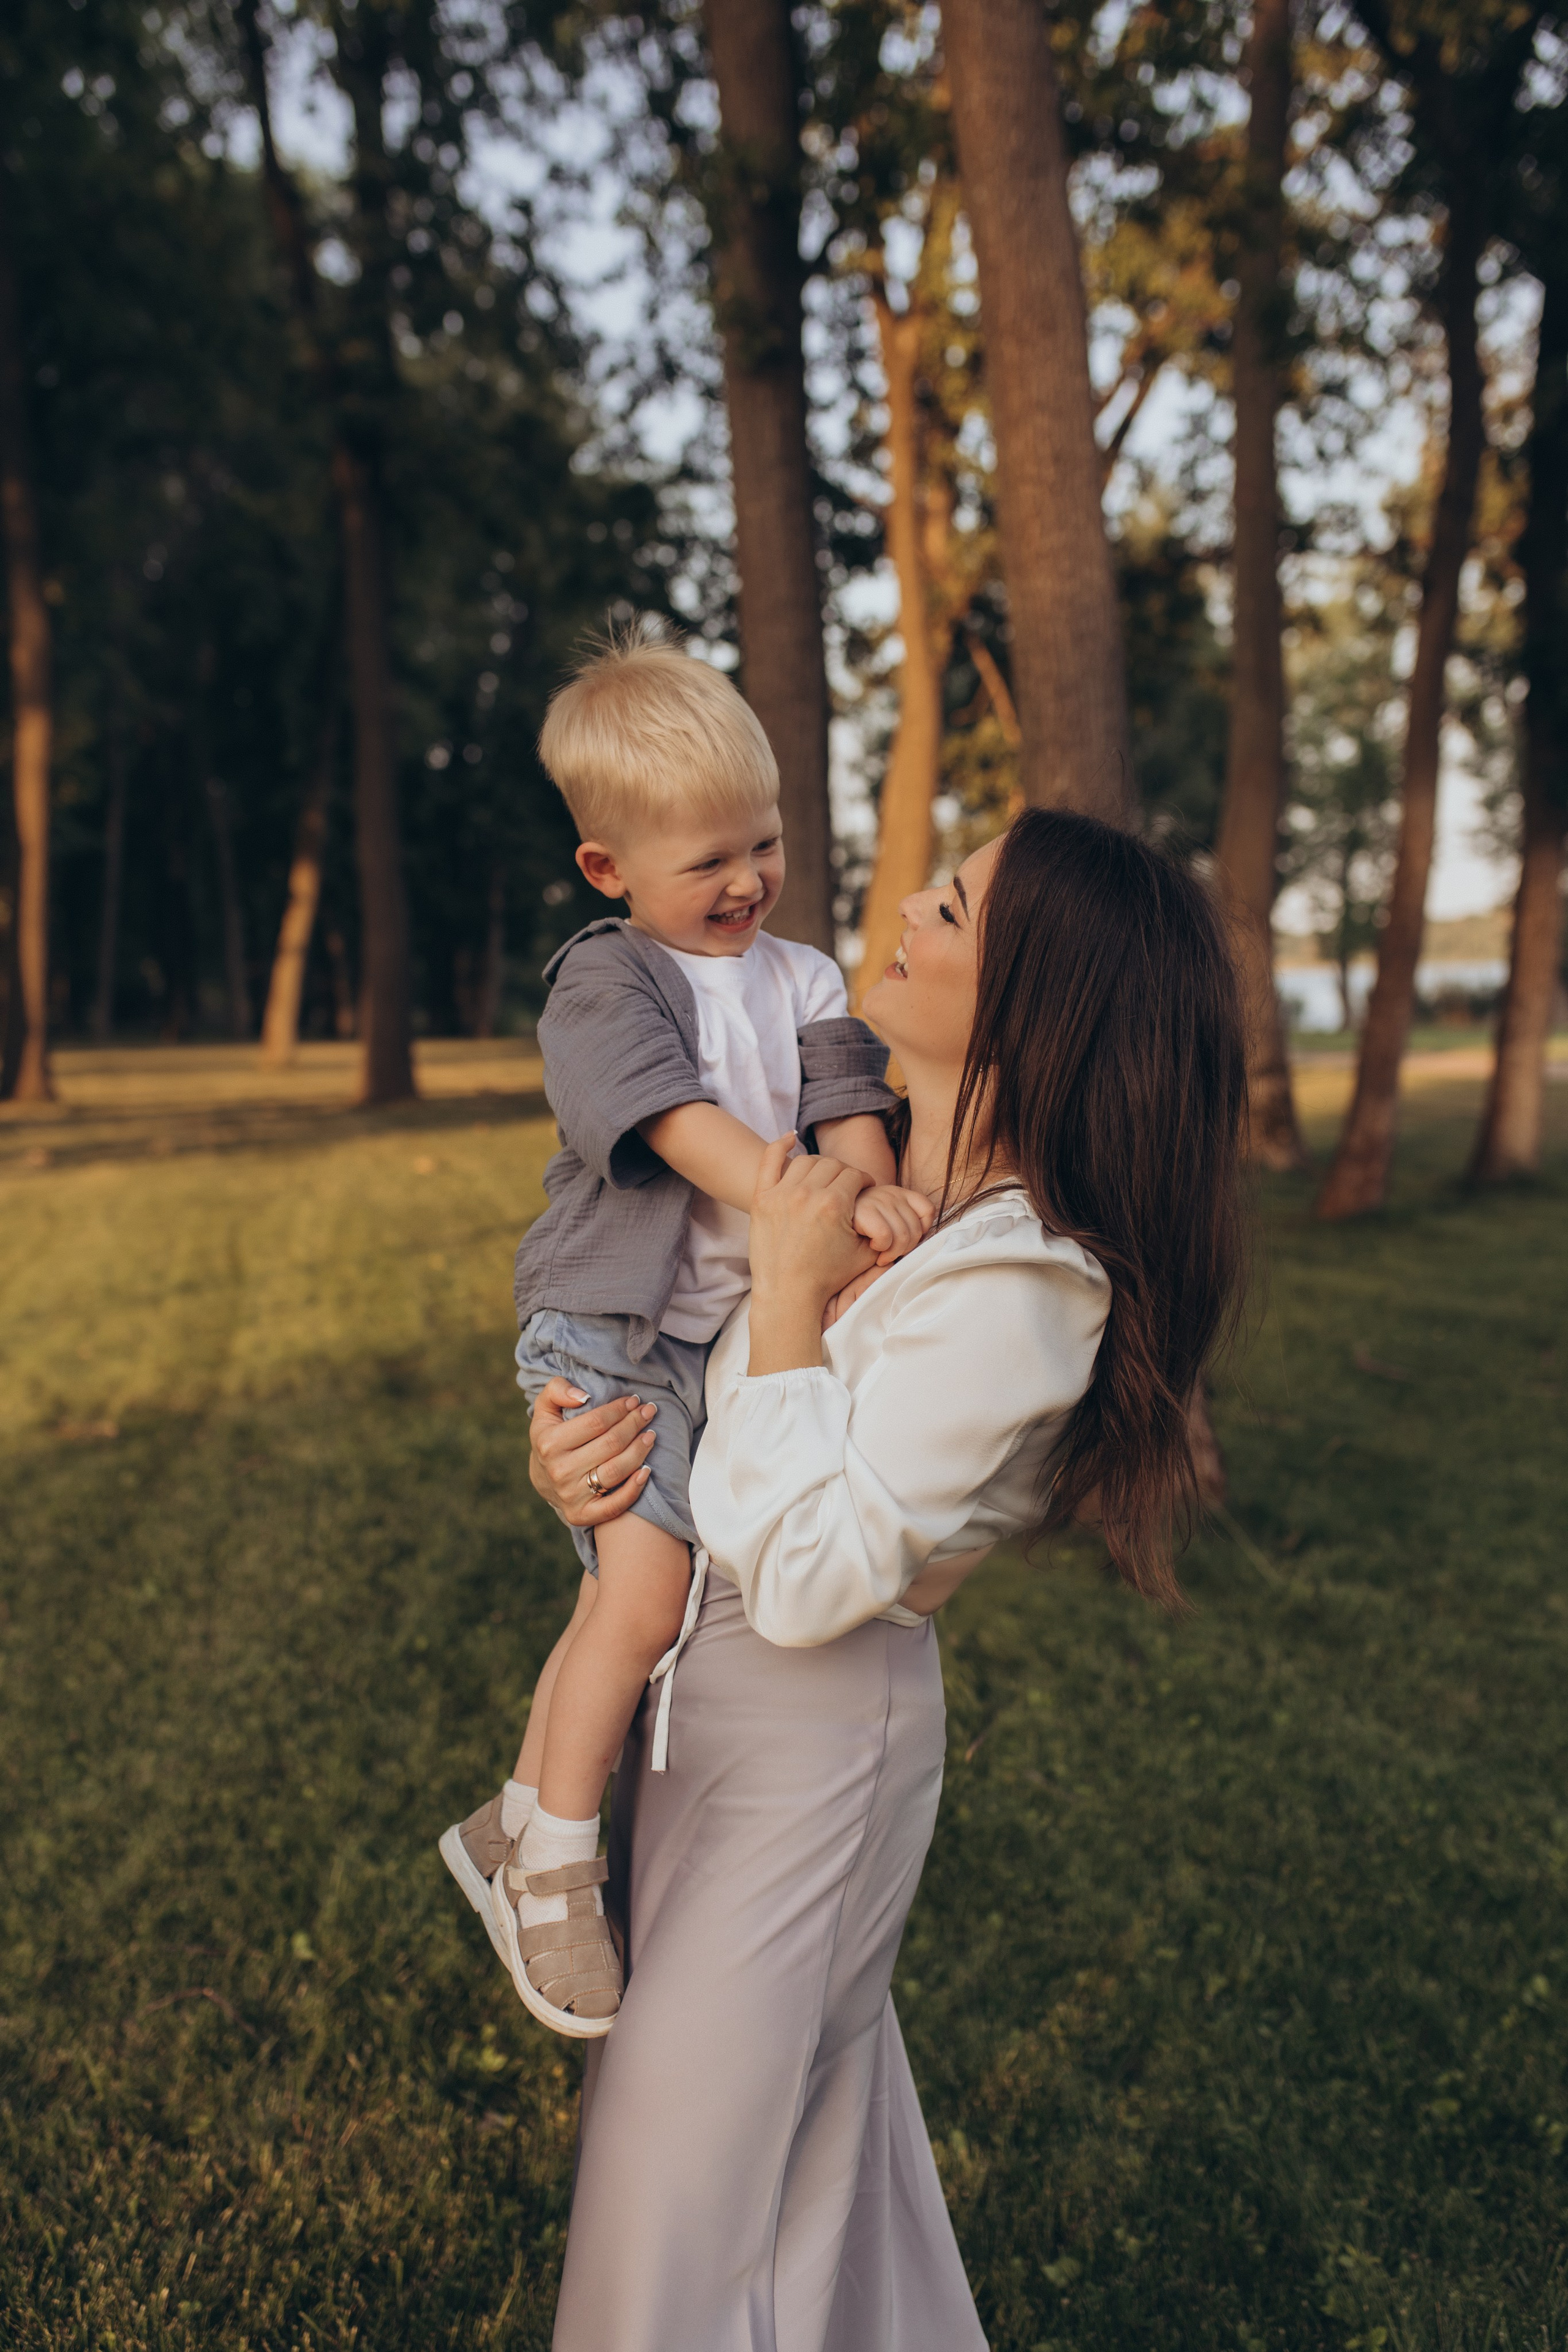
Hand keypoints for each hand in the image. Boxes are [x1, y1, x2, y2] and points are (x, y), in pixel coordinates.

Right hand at [527, 1377, 656, 1527]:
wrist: (543, 1479)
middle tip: (649, 1412)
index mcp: (550, 1443)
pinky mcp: (582, 1516)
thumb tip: (582, 1396)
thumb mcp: (546, 1410)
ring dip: (640, 1450)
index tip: (634, 1400)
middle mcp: (560, 1471)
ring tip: (651, 1435)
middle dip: (635, 1424)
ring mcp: (571, 1496)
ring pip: (617, 1470)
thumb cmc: (551, 1438)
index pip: (596, 1422)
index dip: (619, 1409)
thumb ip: (557, 1391)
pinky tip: (647, 1471)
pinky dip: (634, 1488)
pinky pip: (615, 1505)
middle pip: (611, 1444)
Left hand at [746, 1137, 880, 1375]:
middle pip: (832, 1165)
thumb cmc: (827, 1277)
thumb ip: (880, 1227)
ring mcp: (781, 1195)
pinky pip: (769, 1160)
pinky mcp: (761, 1200)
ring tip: (826, 1177)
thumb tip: (889, 1206)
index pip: (855, 1176)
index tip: (865, 1189)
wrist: (788, 1294)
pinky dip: (780, 1146)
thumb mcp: (864, 1254)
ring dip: (820, 1165)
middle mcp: (807, 1195)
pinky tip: (790, 1138)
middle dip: (844, 1173)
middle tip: (847, 1185)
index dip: (864, 1181)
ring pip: (806, 1160)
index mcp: (834, 1205)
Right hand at [850, 1181, 933, 1265]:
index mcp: (898, 1193)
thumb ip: (905, 1225)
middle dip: (905, 1249)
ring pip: (903, 1235)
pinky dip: (882, 1248)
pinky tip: (870, 1247)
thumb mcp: (886, 1222)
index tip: (904, 1241)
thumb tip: (925, 1238)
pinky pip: (886, 1236)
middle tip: (890, 1254)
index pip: (928, 1208)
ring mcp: (877, 1200)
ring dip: (893, 1253)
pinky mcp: (863, 1210)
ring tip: (881, 1255)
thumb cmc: (859, 1231)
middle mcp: (890, 1192)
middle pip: (916, 1229)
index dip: (921, 1230)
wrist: (827, 1228)